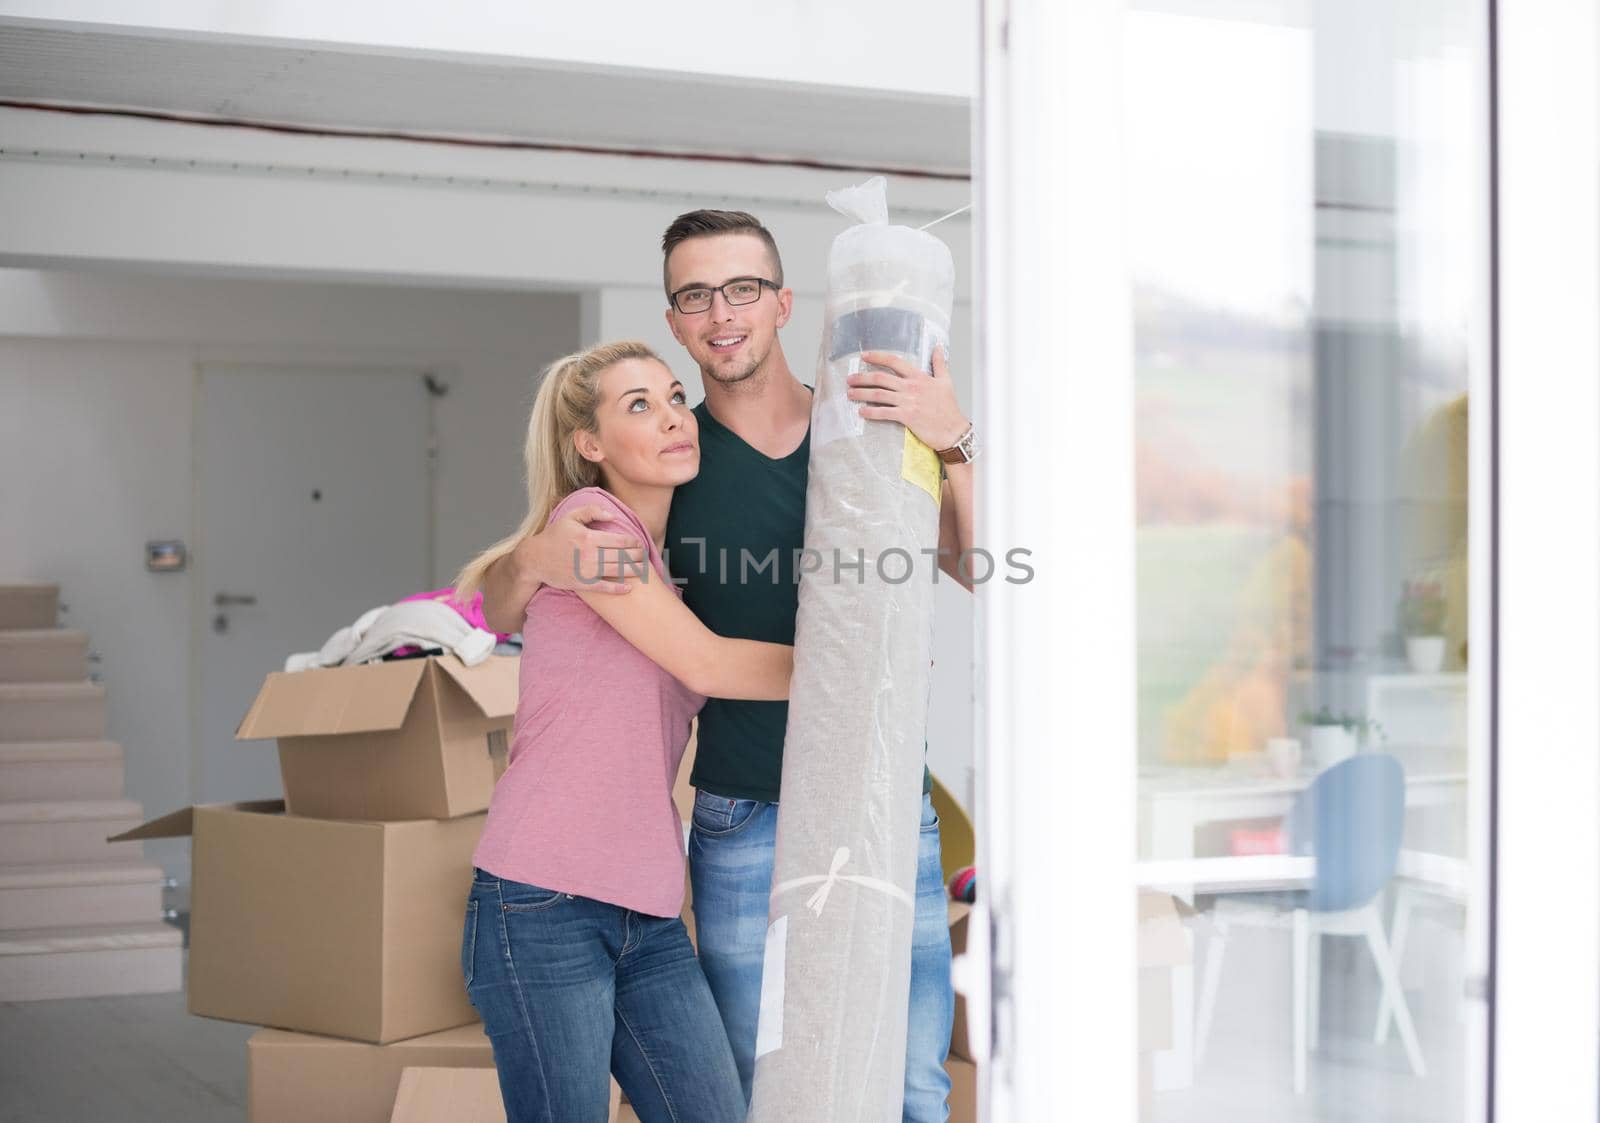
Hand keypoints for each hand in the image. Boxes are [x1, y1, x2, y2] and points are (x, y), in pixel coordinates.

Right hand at [518, 505, 646, 595]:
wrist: (535, 559)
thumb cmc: (554, 536)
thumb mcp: (570, 517)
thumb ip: (592, 511)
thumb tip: (612, 515)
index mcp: (588, 537)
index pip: (620, 540)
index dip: (634, 542)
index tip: (639, 543)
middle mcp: (589, 555)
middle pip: (622, 556)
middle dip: (637, 556)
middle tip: (644, 556)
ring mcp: (586, 571)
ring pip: (617, 571)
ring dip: (633, 570)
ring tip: (642, 569)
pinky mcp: (582, 584)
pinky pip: (604, 588)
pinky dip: (618, 589)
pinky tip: (628, 587)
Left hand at [846, 346, 968, 450]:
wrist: (953, 430)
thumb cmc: (949, 408)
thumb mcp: (946, 381)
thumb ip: (939, 363)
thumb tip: (937, 347)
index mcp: (919, 377)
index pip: (894, 361)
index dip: (877, 356)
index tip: (864, 355)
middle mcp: (911, 387)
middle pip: (881, 378)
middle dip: (862, 377)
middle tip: (850, 379)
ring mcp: (908, 402)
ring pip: (879, 395)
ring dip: (862, 393)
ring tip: (850, 393)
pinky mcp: (906, 417)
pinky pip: (884, 413)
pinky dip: (871, 412)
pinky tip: (862, 412)